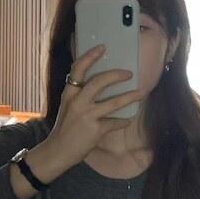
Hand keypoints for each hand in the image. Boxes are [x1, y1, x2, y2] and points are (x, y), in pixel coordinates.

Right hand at [44, 44, 145, 168]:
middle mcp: (77, 102)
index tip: (102, 47)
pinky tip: (126, 120)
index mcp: (69, 94)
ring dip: (129, 97)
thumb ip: (80, 95)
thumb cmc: (65, 128)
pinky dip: (122, 122)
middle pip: (100, 82)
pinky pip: (114, 123)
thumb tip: (100, 83)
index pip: (78, 70)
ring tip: (140, 93)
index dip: (90, 56)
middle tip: (129, 74)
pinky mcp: (95, 130)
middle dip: (117, 75)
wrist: (58, 151)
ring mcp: (87, 116)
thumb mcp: (68, 107)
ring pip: (113, 103)